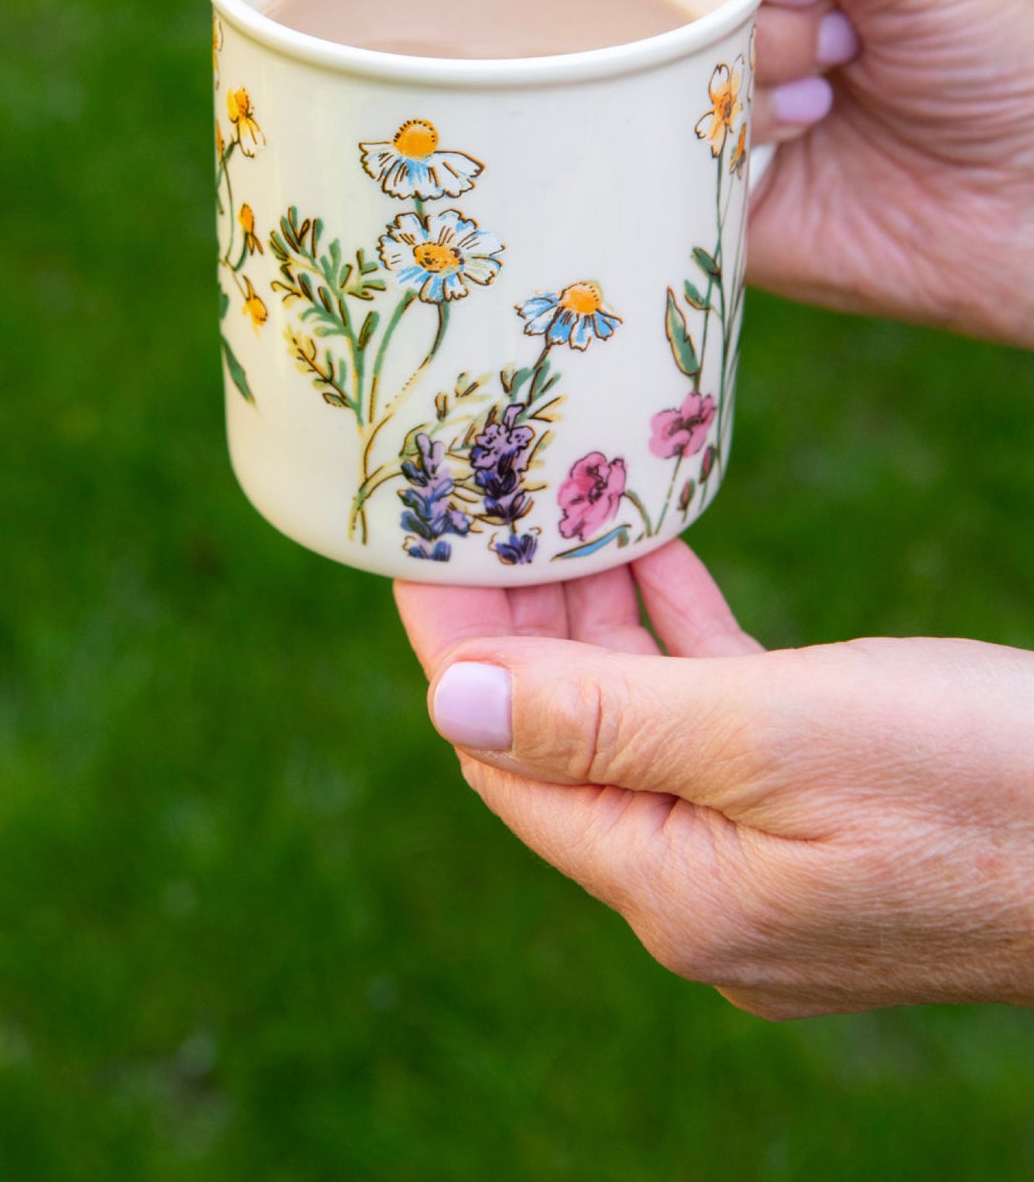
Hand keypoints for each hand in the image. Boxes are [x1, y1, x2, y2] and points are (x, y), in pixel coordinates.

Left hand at [395, 547, 1033, 1018]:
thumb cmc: (986, 783)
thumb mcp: (779, 734)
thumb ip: (606, 724)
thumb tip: (449, 704)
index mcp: (676, 890)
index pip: (508, 761)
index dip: (455, 645)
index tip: (419, 536)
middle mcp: (707, 897)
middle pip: (567, 744)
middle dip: (521, 622)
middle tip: (488, 500)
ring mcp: (771, 867)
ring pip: (643, 728)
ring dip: (599, 624)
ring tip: (561, 510)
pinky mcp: (831, 827)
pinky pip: (721, 729)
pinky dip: (684, 646)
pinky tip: (663, 562)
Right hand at [616, 0, 1033, 347]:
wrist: (1027, 206)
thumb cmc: (990, 59)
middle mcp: (723, 28)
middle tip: (832, 18)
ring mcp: (706, 111)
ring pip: (656, 63)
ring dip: (757, 63)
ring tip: (832, 93)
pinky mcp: (702, 193)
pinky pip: (657, 152)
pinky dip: (733, 130)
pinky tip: (808, 133)